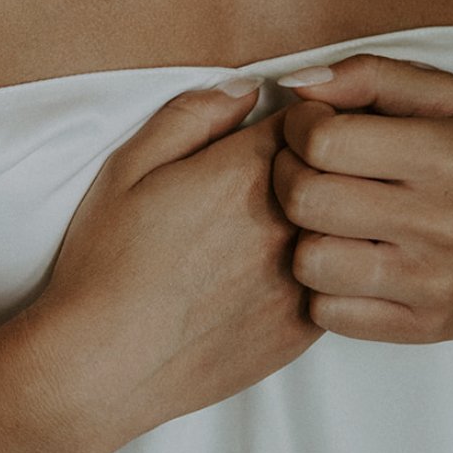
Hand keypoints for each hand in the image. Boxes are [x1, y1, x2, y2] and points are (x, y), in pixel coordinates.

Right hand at [33, 85, 320, 452]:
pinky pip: (338, 285)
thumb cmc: (107, 263)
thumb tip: (248, 88)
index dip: (304, 116)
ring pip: (347, 229)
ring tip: (288, 226)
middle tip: (297, 170)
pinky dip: (321, 271)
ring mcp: (302, 279)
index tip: (290, 126)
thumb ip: (193, 116)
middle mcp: (288, 223)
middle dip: (324, 164)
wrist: (105, 363)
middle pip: (340, 171)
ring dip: (331, 219)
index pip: (314, 119)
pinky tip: (277, 276)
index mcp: (246, 173)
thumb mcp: (129, 167)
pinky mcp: (304, 329)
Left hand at [271, 55, 452, 343]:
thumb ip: (371, 76)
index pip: (322, 141)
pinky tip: (346, 259)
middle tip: (303, 168)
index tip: (308, 126)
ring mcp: (432, 282)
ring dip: (303, 236)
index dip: (297, 127)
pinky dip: (323, 287)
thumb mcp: (449, 98)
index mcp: (445, 155)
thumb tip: (298, 84)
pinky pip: (328, 313)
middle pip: (306, 201)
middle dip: (287, 177)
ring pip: (309, 262)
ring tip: (327, 218)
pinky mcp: (422, 326)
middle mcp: (441, 222)